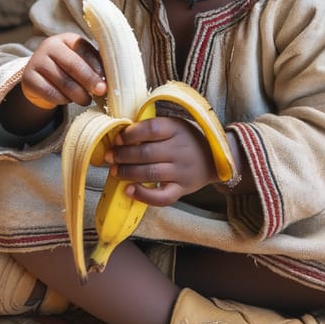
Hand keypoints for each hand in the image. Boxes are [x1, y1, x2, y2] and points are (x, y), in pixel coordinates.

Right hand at [21, 33, 106, 109]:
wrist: (41, 80)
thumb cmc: (69, 70)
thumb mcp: (82, 63)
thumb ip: (95, 67)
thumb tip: (109, 81)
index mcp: (67, 39)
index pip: (84, 50)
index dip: (97, 67)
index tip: (107, 81)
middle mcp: (50, 45)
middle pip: (73, 64)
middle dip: (89, 80)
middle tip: (100, 92)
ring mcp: (37, 61)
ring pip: (62, 81)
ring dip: (78, 94)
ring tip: (86, 100)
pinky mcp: (28, 78)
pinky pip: (50, 92)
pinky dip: (62, 99)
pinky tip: (67, 100)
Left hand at [103, 116, 218, 205]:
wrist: (214, 159)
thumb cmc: (187, 140)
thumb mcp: (175, 126)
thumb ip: (153, 129)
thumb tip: (121, 135)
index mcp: (177, 129)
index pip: (151, 129)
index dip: (131, 134)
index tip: (118, 138)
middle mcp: (180, 150)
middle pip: (147, 152)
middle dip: (123, 155)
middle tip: (109, 156)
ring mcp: (182, 171)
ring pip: (150, 173)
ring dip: (128, 172)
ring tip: (115, 171)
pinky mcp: (182, 189)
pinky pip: (162, 197)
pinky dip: (143, 195)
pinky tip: (128, 190)